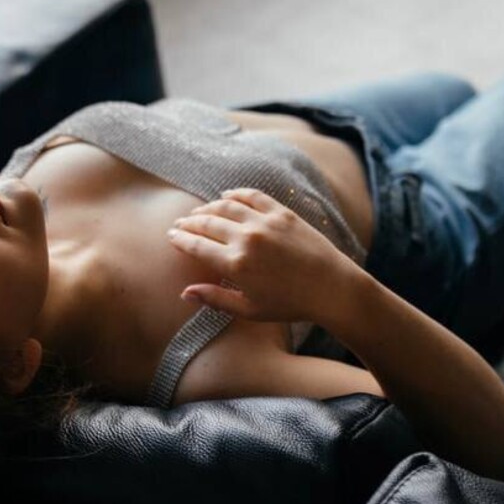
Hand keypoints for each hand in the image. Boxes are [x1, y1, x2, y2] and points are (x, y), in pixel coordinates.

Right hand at [166, 186, 358, 325]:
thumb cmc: (291, 304)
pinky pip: (253, 196)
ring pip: (226, 207)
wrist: (332, 288)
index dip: (180, 240)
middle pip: (207, 223)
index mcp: (236, 265)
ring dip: (208, 208)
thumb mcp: (250, 310)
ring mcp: (265, 223)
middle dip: (189, 222)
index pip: (197, 247)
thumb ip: (215, 299)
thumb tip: (185, 293)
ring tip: (199, 212)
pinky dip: (236, 194)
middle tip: (179, 223)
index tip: (171, 236)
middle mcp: (247, 239)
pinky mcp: (282, 213)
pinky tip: (226, 196)